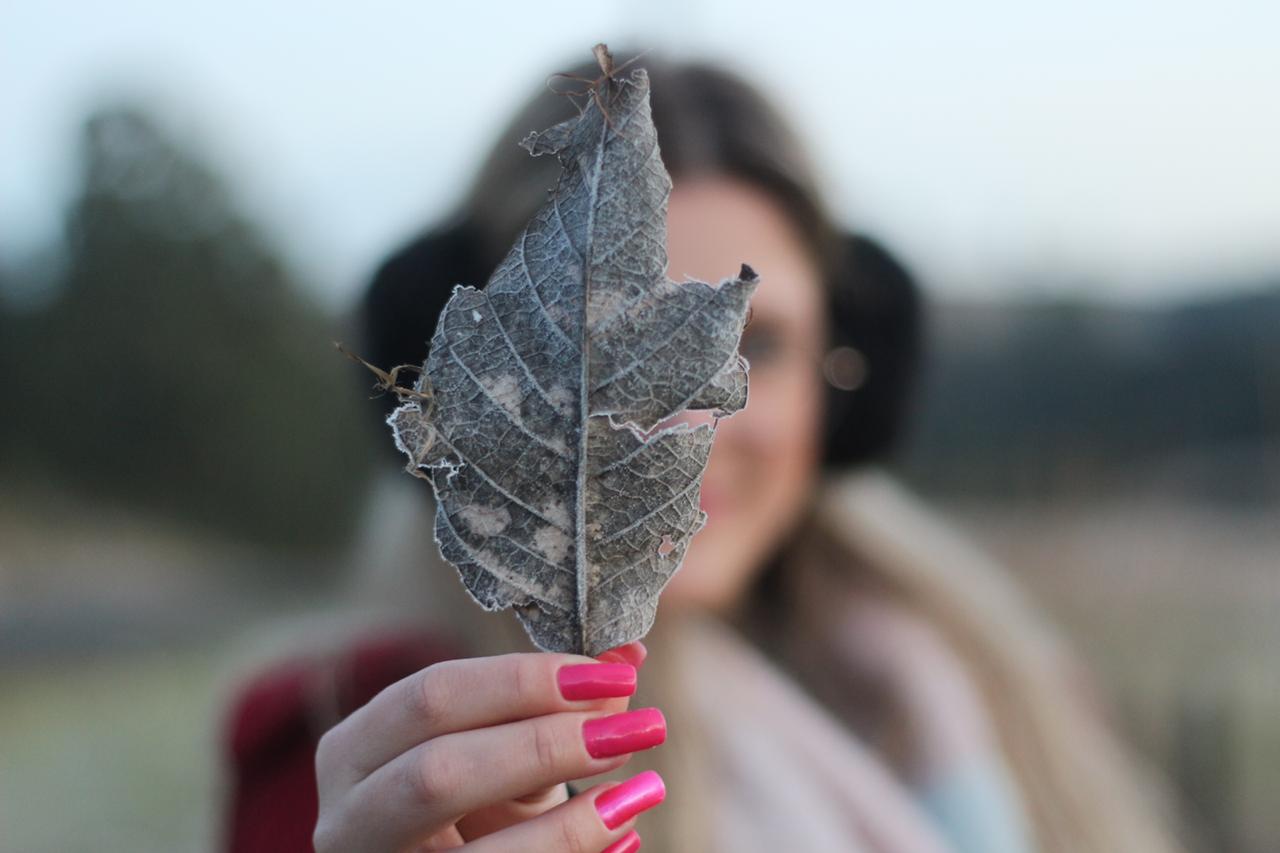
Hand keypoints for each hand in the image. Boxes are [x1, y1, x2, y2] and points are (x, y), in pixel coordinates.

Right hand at [314, 641, 664, 851]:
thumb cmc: (477, 810)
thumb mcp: (508, 753)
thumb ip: (559, 705)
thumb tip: (627, 655)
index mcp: (356, 751)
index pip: (431, 696)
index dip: (523, 680)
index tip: (612, 674)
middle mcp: (349, 820)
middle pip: (437, 771)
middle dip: (544, 746)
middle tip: (634, 728)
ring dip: (571, 823)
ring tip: (642, 790)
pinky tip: (624, 835)